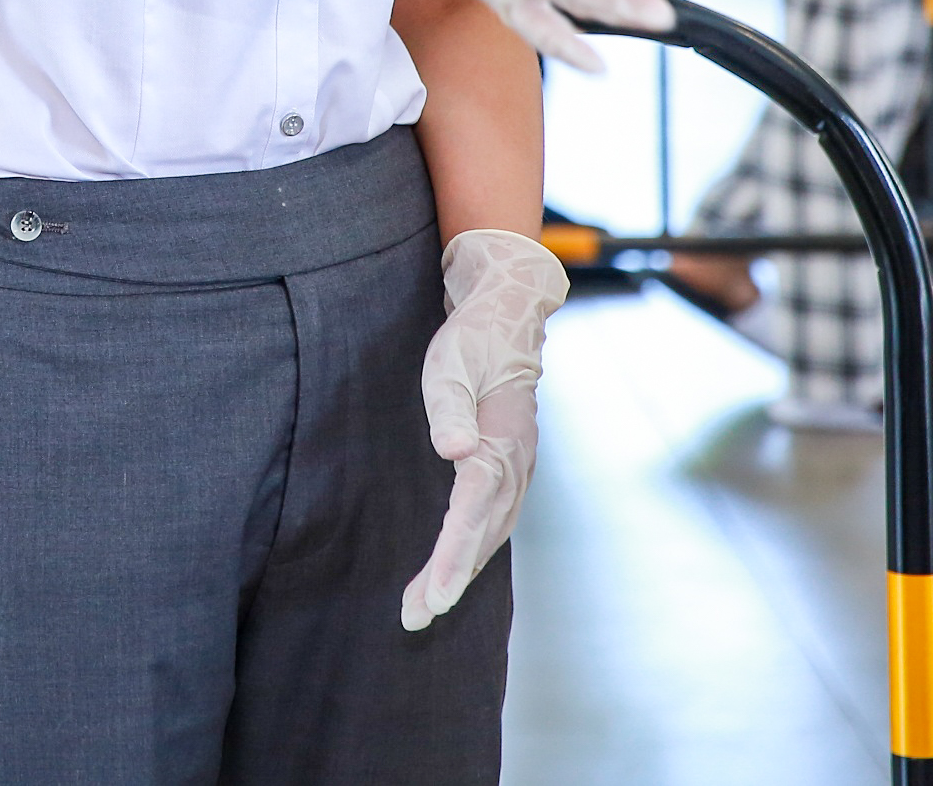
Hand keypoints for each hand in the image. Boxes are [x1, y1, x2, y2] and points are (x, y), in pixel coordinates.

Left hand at [404, 229, 568, 629]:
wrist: (508, 314)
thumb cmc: (472, 338)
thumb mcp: (450, 360)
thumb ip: (449, 405)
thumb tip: (454, 451)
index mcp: (501, 442)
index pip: (474, 509)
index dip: (454, 554)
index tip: (435, 594)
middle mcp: (515, 463)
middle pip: (482, 533)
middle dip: (451, 579)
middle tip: (415, 618)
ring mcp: (517, 468)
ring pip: (489, 533)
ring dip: (460, 571)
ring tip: (423, 608)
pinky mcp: (508, 467)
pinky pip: (491, 520)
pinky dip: (472, 550)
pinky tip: (453, 570)